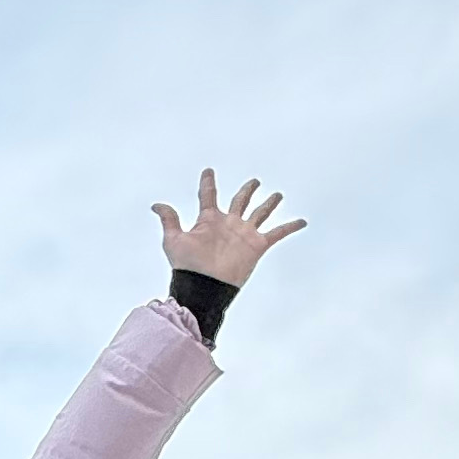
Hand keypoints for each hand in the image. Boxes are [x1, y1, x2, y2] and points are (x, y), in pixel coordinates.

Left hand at [153, 169, 305, 285]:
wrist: (204, 287)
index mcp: (209, 220)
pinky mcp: (257, 245)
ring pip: (260, 213)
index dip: (207, 182)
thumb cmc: (187, 266)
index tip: (208, 171)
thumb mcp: (174, 240)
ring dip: (269, 203)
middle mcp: (228, 224)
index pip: (208, 195)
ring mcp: (244, 234)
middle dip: (247, 190)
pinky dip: (290, 227)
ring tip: (277, 195)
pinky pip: (277, 233)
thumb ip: (169, 220)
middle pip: (240, 200)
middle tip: (254, 181)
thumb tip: (156, 205)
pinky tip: (302, 221)